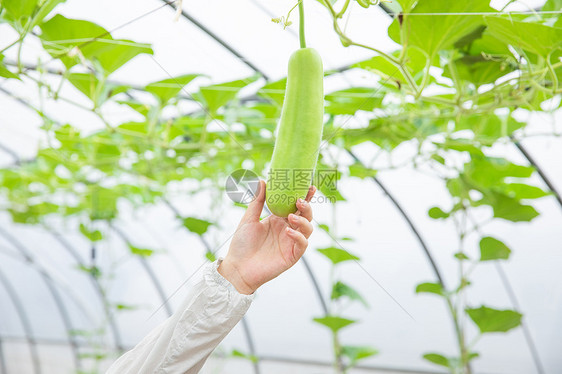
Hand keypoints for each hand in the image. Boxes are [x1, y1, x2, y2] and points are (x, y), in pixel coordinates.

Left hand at [218, 180, 315, 294]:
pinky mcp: (292, 256)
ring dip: (303, 221)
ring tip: (291, 217)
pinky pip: (302, 245)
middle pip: (306, 216)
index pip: (296, 206)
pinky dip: (298, 237)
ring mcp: (291, 243)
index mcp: (279, 220)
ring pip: (308, 229)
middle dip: (307, 207)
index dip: (305, 196)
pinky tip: (288, 231)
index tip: (309, 186)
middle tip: (300, 200)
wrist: (237, 267)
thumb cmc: (242, 244)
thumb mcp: (248, 219)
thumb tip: (261, 181)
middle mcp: (288, 229)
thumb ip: (257, 201)